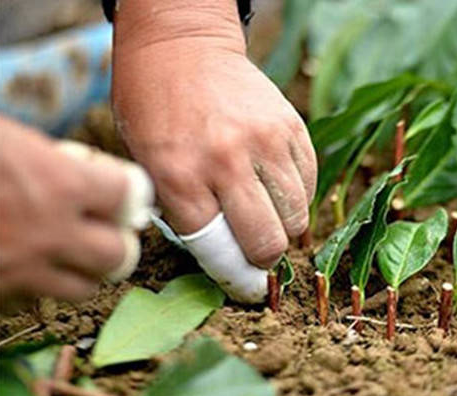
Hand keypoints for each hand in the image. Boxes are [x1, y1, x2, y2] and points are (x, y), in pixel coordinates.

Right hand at [0, 117, 145, 304]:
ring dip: (79, 270)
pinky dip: (30, 287)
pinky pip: (29, 302)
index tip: (120, 189)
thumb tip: (72, 169)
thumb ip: (41, 158)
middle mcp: (50, 234)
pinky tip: (13, 265)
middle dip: (113, 241)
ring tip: (62, 252)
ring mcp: (20, 273)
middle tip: (101, 229)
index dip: (126, 190)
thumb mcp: (1, 138)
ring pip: (82, 288)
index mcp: (59, 183)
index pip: (130, 195)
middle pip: (118, 254)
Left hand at [111, 1, 316, 274]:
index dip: (234, 276)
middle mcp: (226, 160)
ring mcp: (265, 141)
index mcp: (179, 174)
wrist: (183, 47)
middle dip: (264, 260)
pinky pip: (309, 184)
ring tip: (267, 218)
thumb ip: (185, 213)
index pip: (219, 250)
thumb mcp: (147, 165)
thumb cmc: (155, 111)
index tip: (244, 287)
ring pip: (297, 218)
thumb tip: (227, 260)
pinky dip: (297, 197)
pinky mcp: (292, 127)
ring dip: (285, 229)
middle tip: (258, 256)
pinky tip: (276, 188)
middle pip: (267, 242)